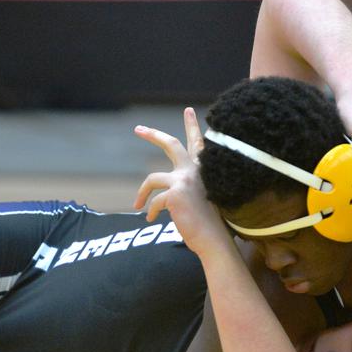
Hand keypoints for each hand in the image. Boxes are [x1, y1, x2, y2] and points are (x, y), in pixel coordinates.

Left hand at [133, 107, 226, 255]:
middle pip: (171, 144)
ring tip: (137, 204)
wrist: (214, 240)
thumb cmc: (210, 224)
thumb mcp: (202, 199)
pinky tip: (151, 220)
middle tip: (139, 129)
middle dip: (153, 135)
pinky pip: (154, 201)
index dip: (192, 126)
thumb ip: (190, 187)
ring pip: (152, 179)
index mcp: (204, 170)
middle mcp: (195, 170)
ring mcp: (184, 180)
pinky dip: (150, 212)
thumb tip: (170, 189)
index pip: (198, 143)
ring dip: (142, 193)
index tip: (188, 111)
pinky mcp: (174, 194)